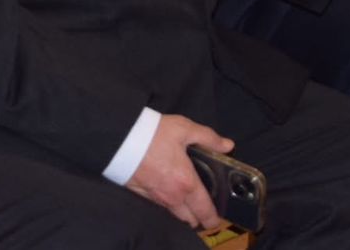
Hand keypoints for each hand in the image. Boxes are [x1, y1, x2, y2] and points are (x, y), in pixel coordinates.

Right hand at [126, 115, 233, 229]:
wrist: (121, 139)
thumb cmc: (154, 134)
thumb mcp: (185, 129)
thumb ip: (209, 139)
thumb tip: (227, 145)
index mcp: (186, 182)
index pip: (204, 210)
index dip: (213, 218)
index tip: (217, 219)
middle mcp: (172, 196)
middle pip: (190, 219)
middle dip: (199, 217)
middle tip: (204, 208)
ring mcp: (156, 198)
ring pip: (174, 215)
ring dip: (184, 213)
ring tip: (189, 202)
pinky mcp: (142, 195)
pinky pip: (160, 207)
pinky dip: (168, 204)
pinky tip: (170, 192)